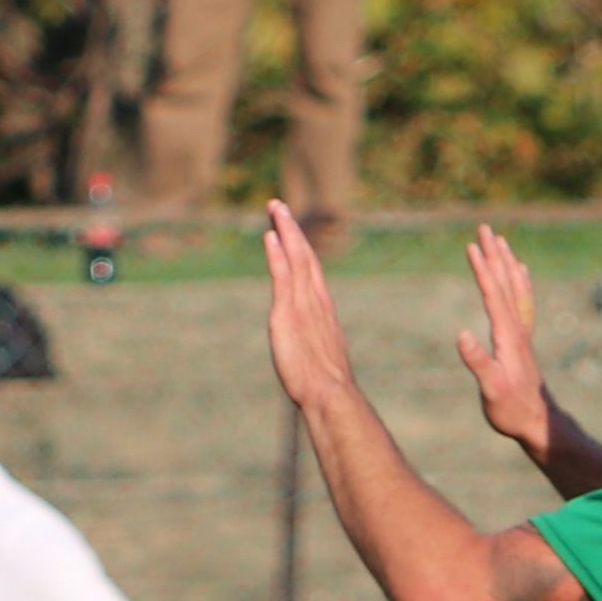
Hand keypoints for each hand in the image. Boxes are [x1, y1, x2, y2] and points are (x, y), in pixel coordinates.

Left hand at [262, 199, 355, 406]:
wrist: (330, 394)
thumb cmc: (326, 386)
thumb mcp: (320, 359)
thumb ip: (315, 347)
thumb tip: (313, 354)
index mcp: (323, 310)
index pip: (311, 272)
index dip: (301, 249)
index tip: (291, 232)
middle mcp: (316, 301)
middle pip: (305, 256)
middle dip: (293, 230)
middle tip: (279, 206)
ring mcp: (304, 305)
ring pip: (296, 259)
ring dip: (286, 231)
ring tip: (275, 208)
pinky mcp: (289, 314)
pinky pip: (283, 276)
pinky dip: (278, 255)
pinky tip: (271, 236)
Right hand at [456, 223, 546, 444]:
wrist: (538, 421)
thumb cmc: (511, 408)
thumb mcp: (490, 389)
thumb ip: (478, 362)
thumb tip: (462, 333)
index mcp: (507, 336)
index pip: (493, 295)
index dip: (482, 270)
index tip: (471, 246)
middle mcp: (517, 329)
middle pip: (506, 283)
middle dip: (495, 255)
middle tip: (485, 228)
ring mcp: (522, 333)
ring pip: (516, 288)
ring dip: (507, 263)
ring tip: (500, 241)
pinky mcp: (522, 340)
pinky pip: (523, 302)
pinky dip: (520, 282)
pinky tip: (520, 273)